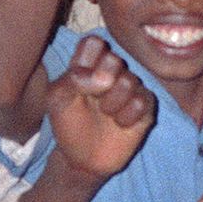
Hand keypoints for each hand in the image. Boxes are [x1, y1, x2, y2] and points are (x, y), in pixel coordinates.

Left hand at [44, 34, 155, 182]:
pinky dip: (126, 117)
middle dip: (100, 85)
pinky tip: (119, 124)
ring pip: (129, 81)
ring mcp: (131, 88)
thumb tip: (106, 77)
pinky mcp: (145, 107)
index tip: (78, 81)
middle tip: (92, 100)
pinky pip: (142, 101)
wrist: (82, 159)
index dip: (87, 61)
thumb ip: (73, 79)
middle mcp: (112, 71)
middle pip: (114, 59)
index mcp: (89, 63)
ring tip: (105, 115)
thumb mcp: (57, 99)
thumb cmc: (68, 124)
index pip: (94, 42)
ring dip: (111, 104)